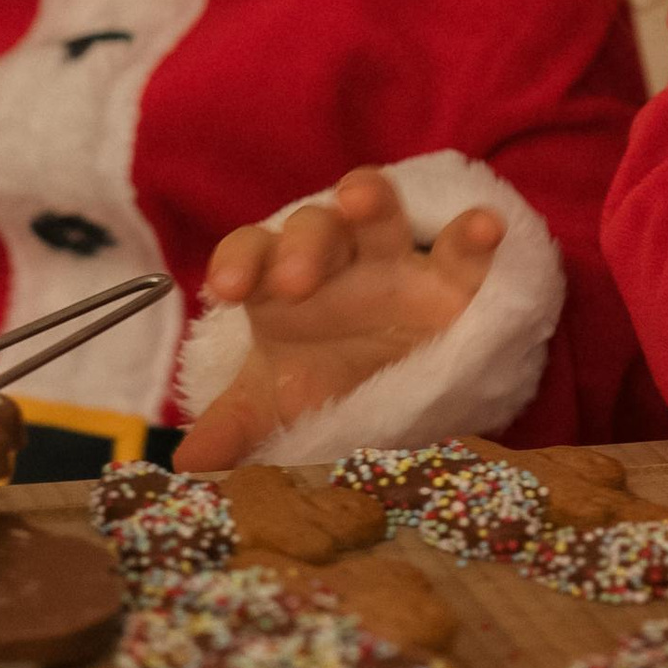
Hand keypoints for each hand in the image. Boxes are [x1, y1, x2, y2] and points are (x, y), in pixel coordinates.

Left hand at [176, 169, 503, 471]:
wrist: (397, 389)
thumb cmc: (325, 379)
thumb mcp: (277, 407)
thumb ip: (233, 427)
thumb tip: (184, 467)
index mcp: (282, 282)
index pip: (252, 253)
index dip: (239, 262)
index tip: (226, 290)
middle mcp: (336, 262)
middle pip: (312, 228)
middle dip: (300, 246)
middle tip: (294, 282)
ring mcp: (396, 266)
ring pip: (380, 215)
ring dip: (370, 200)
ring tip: (361, 201)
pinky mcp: (452, 282)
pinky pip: (462, 251)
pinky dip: (473, 235)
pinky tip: (483, 228)